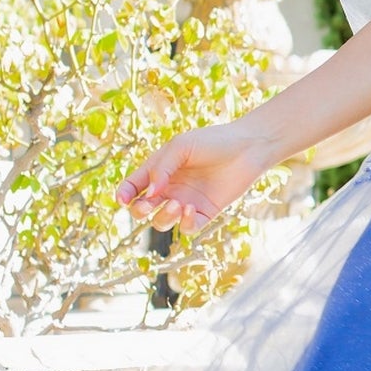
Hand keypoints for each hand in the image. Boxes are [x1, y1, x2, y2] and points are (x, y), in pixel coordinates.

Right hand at [116, 123, 271, 233]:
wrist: (247, 149)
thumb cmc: (212, 142)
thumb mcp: (181, 147)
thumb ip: (161, 168)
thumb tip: (150, 194)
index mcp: (158, 170)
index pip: (133, 187)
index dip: (124, 195)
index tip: (123, 200)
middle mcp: (169, 189)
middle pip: (142, 209)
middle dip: (139, 211)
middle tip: (148, 205)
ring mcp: (186, 203)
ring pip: (162, 222)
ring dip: (163, 217)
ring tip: (177, 205)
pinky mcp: (205, 214)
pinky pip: (187, 228)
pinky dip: (184, 223)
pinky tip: (191, 210)